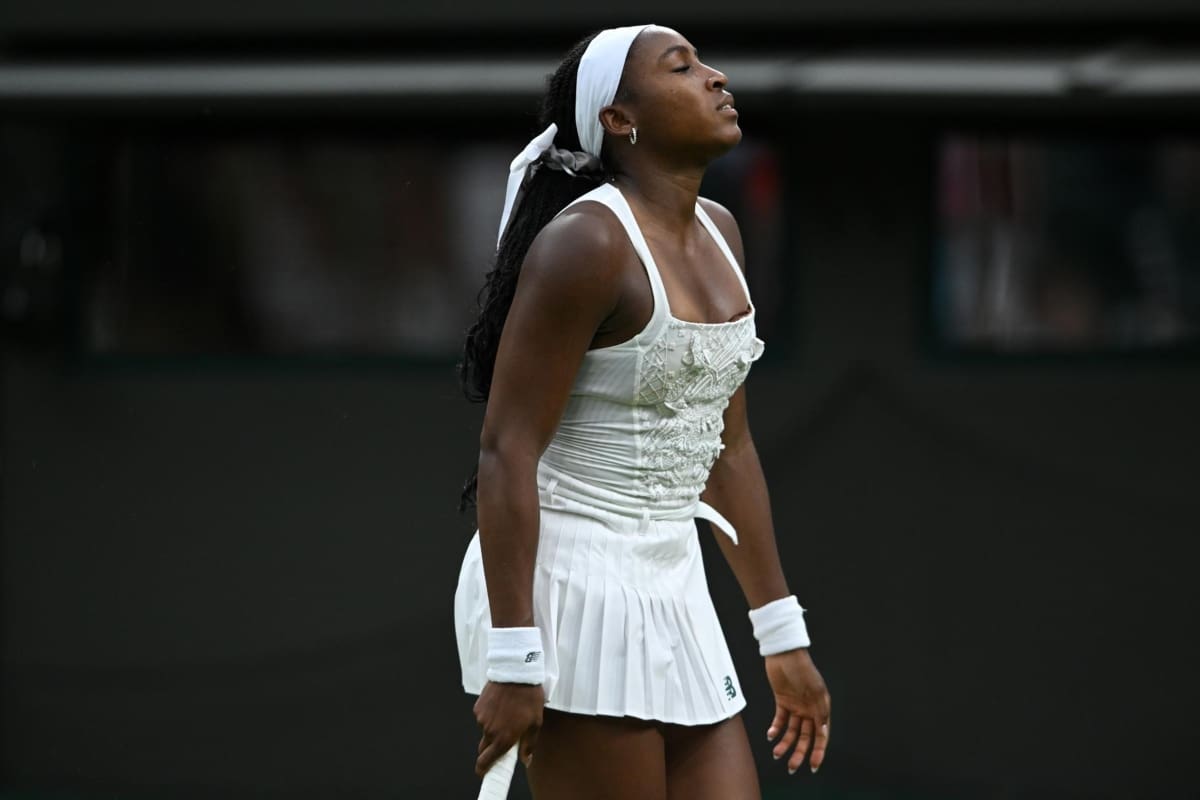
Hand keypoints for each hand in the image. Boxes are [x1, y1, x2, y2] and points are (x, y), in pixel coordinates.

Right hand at [473, 680, 543, 776]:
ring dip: (493, 727)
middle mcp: (490, 731)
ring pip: (485, 730)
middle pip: (484, 747)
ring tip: (507, 713)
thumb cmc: (528, 697)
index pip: (486, 761)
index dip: (483, 768)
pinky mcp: (478, 707)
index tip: (484, 772)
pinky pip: (482, 717)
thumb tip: (526, 760)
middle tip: (503, 738)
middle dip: (491, 748)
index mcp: (504, 738)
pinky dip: (490, 715)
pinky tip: (501, 705)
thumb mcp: (535, 722)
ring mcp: (482, 718)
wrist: (516, 672)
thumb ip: (529, 744)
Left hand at [764, 648, 830, 774]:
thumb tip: (823, 731)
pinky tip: (771, 736)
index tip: (813, 766)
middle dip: (799, 752)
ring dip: (785, 743)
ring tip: (777, 753)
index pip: (821, 735)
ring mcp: (796, 706)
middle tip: (791, 766)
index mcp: (821, 708)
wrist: (784, 653)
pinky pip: (780, 720)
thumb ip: (820, 712)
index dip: (818, 751)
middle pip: (806, 737)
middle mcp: (809, 709)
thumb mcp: (814, 690)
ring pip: (792, 731)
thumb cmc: (802, 668)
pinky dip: (776, 729)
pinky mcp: (782, 701)